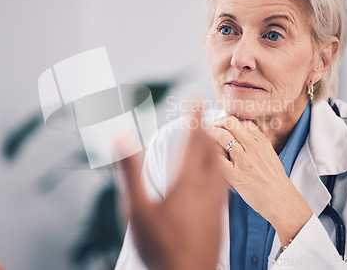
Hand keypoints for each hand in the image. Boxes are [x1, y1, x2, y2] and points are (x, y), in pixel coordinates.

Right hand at [117, 106, 224, 269]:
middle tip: (203, 115)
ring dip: (215, 148)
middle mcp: (206, 189)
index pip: (192, 141)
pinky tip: (217, 175)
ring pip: (220, 167)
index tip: (196, 99)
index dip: (193, 119)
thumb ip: (130, 171)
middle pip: (210, 151)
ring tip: (211, 139)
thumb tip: (122, 138)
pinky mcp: (219, 217)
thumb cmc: (159, 247)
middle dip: (207, 130)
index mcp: (186, 182)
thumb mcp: (137, 209)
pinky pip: (224, 183)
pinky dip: (220, 168)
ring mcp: (215, 203)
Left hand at [208, 117, 311, 246]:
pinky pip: (217, 158)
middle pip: (230, 123)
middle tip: (211, 130)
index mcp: (261, 142)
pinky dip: (210, 153)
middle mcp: (253, 148)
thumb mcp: (270, 156)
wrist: (281, 201)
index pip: (242, 122)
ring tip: (205, 140)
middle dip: (216, 123)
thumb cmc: (275, 183)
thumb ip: (256, 146)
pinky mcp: (235, 175)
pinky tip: (208, 157)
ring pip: (221, 136)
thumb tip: (241, 141)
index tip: (222, 126)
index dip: (228, 122)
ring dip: (210, 135)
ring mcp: (244, 160)